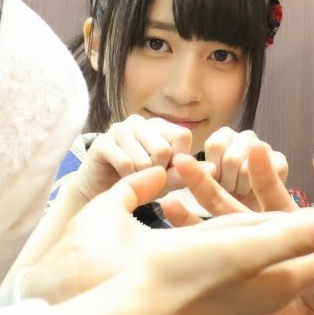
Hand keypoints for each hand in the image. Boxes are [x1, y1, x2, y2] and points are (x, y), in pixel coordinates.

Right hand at [70, 115, 209, 202]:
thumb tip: (214, 169)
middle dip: (158, 173)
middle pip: (164, 149)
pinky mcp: (101, 142)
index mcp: (159, 126)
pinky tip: (120, 178)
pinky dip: (127, 178)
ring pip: (145, 158)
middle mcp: (140, 122)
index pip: (183, 135)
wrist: (99, 193)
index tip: (168, 171)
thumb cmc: (136, 183)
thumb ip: (186, 174)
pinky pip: (126, 163)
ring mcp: (119, 129)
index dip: (180, 159)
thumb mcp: (166, 181)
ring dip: (141, 178)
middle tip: (146, 178)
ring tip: (133, 178)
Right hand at [162, 144, 313, 314]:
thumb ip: (295, 237)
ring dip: (272, 211)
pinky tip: (235, 214)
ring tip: (278, 185)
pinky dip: (239, 224)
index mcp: (281, 274)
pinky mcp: (215, 277)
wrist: (137, 310)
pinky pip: (235, 242)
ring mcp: (241, 280)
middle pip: (303, 245)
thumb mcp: (249, 251)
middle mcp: (266, 279)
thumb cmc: (190, 278)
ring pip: (267, 238)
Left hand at [202, 128, 288, 210]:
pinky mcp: (280, 160)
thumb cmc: (223, 191)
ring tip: (240, 190)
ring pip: (247, 170)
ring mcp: (265, 146)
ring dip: (240, 188)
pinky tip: (255, 191)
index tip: (214, 180)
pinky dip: (256, 189)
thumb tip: (197, 164)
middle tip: (228, 189)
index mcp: (224, 136)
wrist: (247, 209)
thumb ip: (200, 169)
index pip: (215, 145)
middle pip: (231, 160)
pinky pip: (266, 175)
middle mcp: (245, 136)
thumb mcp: (207, 180)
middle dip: (226, 182)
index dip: (213, 169)